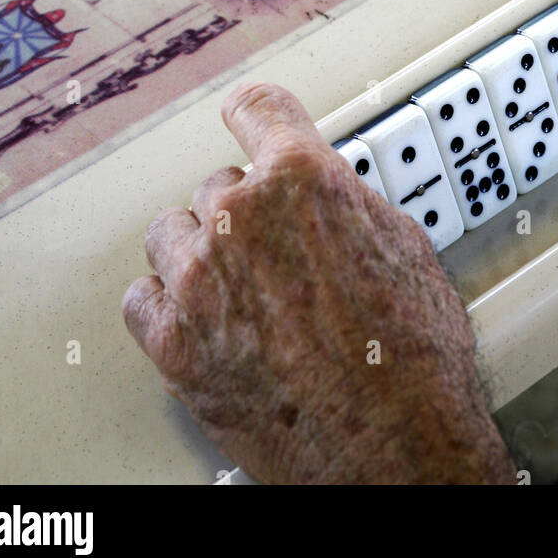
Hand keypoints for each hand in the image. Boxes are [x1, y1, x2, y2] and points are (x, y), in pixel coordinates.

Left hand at [122, 82, 513, 484]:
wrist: (399, 448)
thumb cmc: (415, 358)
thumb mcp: (404, 245)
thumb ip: (345, 203)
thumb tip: (324, 196)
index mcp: (303, 179)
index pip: (258, 108)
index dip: (254, 112)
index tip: (243, 114)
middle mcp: (242, 217)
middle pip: (217, 185)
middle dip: (246, 214)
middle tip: (278, 256)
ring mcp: (201, 280)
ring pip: (172, 234)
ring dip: (201, 254)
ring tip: (239, 290)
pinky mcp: (175, 344)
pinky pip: (142, 298)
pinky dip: (167, 305)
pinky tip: (200, 318)